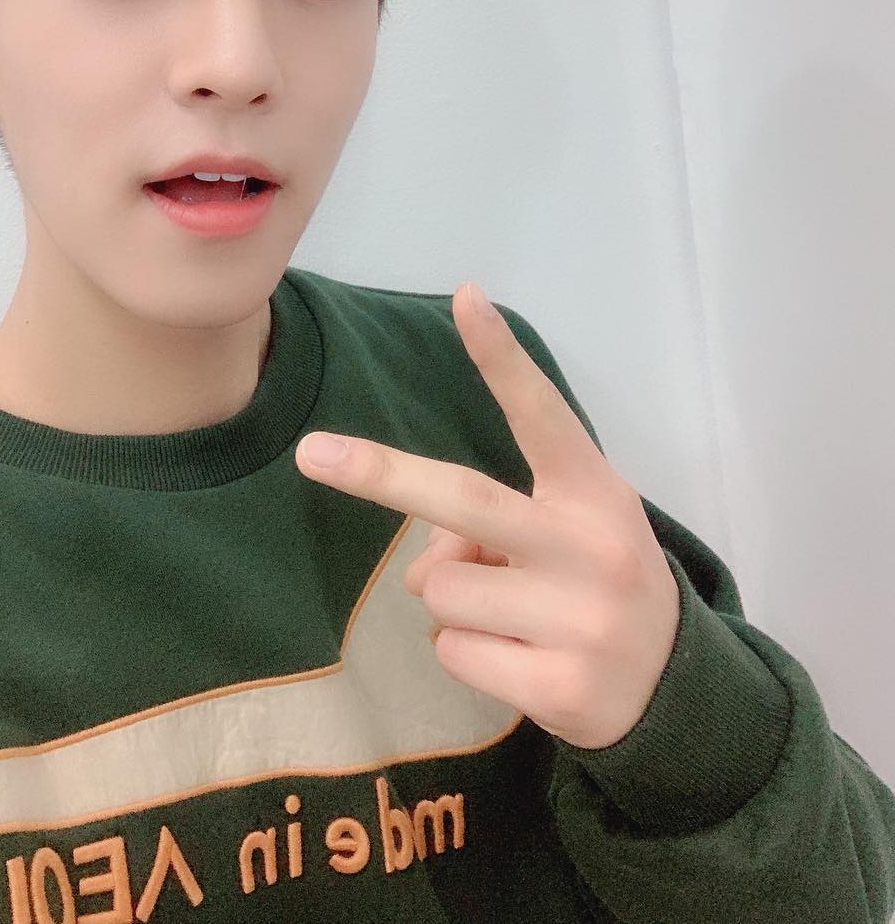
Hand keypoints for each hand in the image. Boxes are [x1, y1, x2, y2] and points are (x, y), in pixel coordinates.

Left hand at [294, 282, 681, 750]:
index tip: (466, 298)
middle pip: (464, 500)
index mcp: (594, 491)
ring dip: (454, 604)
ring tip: (514, 617)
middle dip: (381, 474)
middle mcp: (591, 545)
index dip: (501, 357)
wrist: (675, 688)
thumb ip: (494, 526)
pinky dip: (467, 656)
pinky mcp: (561, 686)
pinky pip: (453, 653)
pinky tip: (521, 661)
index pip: (541, 413)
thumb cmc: (599, 582)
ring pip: (442, 592)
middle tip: (310, 453)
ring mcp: (579, 618)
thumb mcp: (567, 535)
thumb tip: (423, 572)